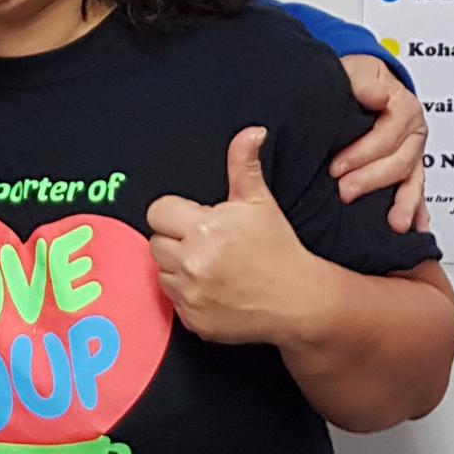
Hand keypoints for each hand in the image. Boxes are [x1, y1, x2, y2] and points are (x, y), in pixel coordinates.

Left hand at [146, 128, 315, 344]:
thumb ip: (244, 165)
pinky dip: (187, 295)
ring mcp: (190, 294)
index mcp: (205, 228)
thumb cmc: (279, 249)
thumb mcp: (260, 203)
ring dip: (178, 267)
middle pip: (156, 241)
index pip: (158, 212)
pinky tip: (212, 288)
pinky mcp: (192, 320)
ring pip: (161, 271)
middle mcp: (192, 261)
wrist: (298, 301)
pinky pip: (172, 301)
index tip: (195, 220)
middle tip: (206, 244)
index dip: (176, 213)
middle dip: (176, 240)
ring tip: (210, 266)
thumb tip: (251, 133)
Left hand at [333, 55, 428, 233]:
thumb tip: (380, 96)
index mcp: (403, 108)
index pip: (387, 135)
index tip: (337, 166)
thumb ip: (365, 82)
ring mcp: (412, 154)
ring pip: (412, 182)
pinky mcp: (407, 171)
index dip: (362, 152)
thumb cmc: (356, 80)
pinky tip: (414, 228)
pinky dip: (417, 212)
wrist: (357, 86)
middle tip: (345, 192)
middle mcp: (413, 134)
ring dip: (403, 204)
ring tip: (394, 223)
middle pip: (399, 162)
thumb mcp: (356, 70)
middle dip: (371, 179)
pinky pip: (416, 194)